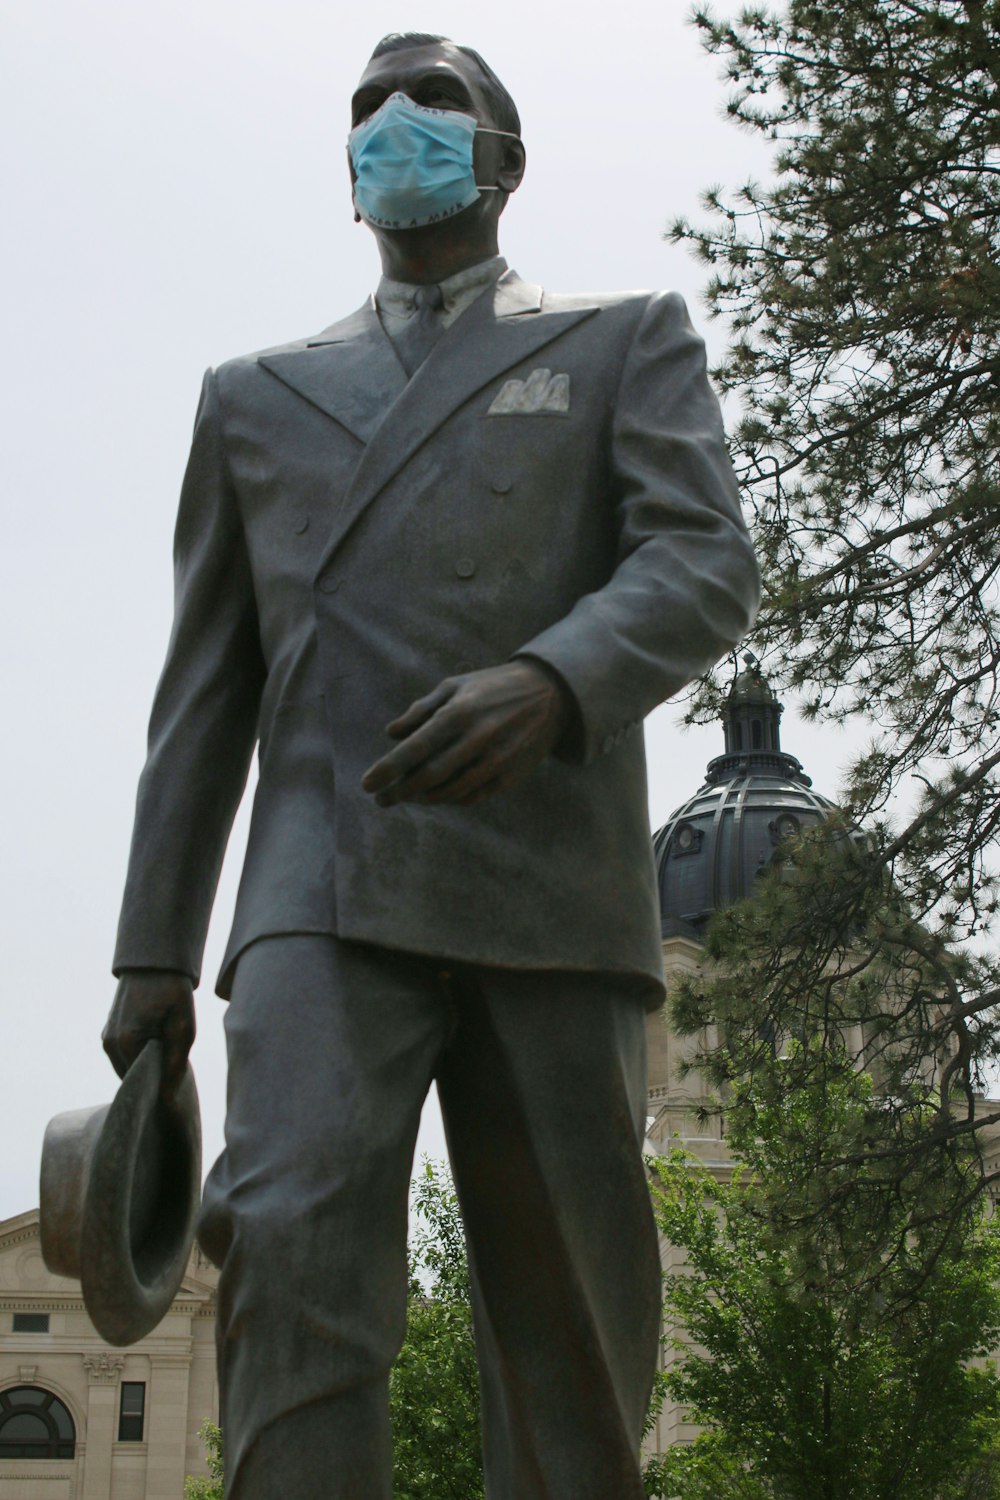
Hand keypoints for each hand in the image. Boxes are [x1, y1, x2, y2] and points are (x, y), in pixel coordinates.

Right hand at [102, 969, 195, 1099]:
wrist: (156, 963)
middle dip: (152, 1079)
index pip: (140, 1086)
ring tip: (167, 1054)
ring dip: (146, 1066)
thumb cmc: (172, 993)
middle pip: (132, 1078)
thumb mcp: (182, 1028)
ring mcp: (107, 1038)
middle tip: (175, 1071)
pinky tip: (157, 1046)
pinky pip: (124, 1056)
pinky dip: (139, 1056)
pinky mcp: (109, 1032)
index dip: (158, 1090)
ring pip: (128, 1068)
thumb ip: (174, 1065)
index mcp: (126, 1044)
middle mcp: (110, 1044)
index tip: (175, 1088)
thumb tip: (166, 1100)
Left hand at [361, 660, 569, 808]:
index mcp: (459, 712)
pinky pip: (472, 797)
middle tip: (381, 800)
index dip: (388, 769)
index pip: (415, 749)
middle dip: (400, 792)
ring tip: (407, 797)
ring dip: (423, 798)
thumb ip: (421, 710)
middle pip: (429, 777)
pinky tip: (437, 795)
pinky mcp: (510, 777)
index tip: (367, 785)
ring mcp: (496, 761)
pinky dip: (450, 799)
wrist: (549, 695)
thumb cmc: (492, 687)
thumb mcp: (455, 686)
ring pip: (450, 791)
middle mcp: (477, 739)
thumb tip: (391, 734)